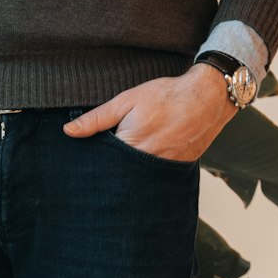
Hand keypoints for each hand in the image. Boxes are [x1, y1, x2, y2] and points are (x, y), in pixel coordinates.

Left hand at [63, 65, 237, 162]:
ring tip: (123, 164)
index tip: (82, 164)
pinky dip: (144, 175)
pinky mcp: (175, 172)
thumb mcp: (127, 101)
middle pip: (117, 177)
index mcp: (130, 147)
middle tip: (101, 166)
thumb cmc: (167, 96)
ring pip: (134, 181)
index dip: (91, 164)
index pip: (100, 166)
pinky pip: (153, 179)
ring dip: (126, 176)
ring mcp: (162, 171)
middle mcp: (146, 164)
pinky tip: (139, 168)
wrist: (208, 97)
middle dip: (107, 173)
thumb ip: (96, 119)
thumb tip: (69, 131)